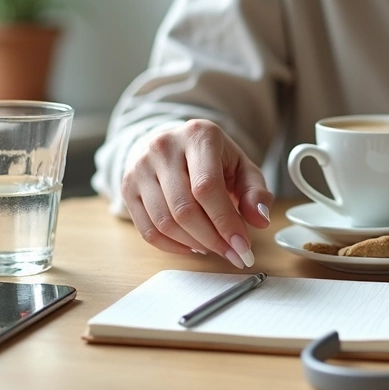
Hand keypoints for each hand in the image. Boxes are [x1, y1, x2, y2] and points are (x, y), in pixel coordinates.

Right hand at [121, 119, 272, 268]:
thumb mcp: (241, 166)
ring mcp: (140, 167)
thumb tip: (260, 220)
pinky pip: (148, 230)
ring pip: (165, 222)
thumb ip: (256, 191)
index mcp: (198, 135)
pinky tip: (192, 246)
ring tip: (214, 247)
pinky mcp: (127, 188)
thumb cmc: (211, 159)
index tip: (243, 246)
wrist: (171, 143)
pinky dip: (173, 247)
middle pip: (184, 209)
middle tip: (232, 254)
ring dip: (194, 244)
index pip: (207, 187)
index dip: (225, 222)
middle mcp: (164, 147)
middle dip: (212, 239)